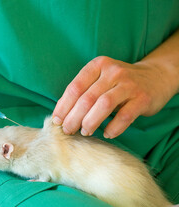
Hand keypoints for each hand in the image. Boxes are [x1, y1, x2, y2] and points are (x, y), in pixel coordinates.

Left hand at [52, 56, 176, 138]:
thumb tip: (60, 115)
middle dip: (73, 117)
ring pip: (104, 105)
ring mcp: (129, 84)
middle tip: (68, 130)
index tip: (56, 121)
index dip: (63, 106)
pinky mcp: (142, 98)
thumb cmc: (118, 83)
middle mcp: (112, 72)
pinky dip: (113, 127)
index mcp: (97, 65)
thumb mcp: (100, 80)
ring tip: (85, 132)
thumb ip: (83, 92)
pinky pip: (125, 115)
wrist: (156, 77)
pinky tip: (107, 133)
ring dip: (91, 122)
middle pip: (87, 98)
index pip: (75, 87)